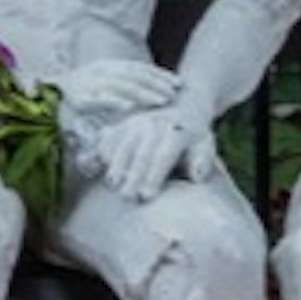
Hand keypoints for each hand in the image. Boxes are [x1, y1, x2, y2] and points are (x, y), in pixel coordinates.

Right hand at [100, 88, 212, 203]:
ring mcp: (137, 121)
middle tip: (127, 197)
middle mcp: (155, 124)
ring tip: (112, 183)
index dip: (153, 177)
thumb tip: (196, 176)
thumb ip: (202, 161)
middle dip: (133, 176)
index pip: (163, 157)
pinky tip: (96, 164)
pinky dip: (103, 149)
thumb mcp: (204, 144)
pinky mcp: (125, 122)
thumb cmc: (195, 134)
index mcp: (177, 131)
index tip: (145, 196)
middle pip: (141, 153)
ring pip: (124, 143)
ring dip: (116, 163)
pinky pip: (112, 135)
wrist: (183, 103)